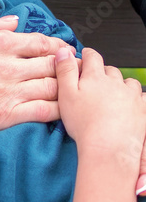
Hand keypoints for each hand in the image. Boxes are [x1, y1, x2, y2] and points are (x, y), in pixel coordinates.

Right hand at [0, 15, 69, 132]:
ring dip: (65, 90)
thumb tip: (15, 22)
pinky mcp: (1, 116)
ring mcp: (5, 90)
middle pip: (52, 66)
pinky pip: (42, 113)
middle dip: (66, 70)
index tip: (64, 53)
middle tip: (72, 76)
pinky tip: (58, 113)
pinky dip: (56, 111)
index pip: (41, 42)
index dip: (58, 48)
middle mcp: (6, 64)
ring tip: (70, 95)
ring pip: (52, 89)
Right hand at [56, 48, 145, 186]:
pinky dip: (136, 98)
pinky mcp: (142, 110)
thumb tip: (63, 51)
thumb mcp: (65, 95)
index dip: (87, 55)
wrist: (108, 150)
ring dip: (121, 85)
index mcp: (95, 77)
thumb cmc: (84, 125)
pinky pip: (142, 97)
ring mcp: (131, 96)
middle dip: (103, 73)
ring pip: (128, 82)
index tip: (85, 56)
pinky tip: (130, 106)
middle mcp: (116, 83)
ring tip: (113, 95)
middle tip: (95, 84)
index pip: (92, 56)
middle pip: (110, 70)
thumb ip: (65, 70)